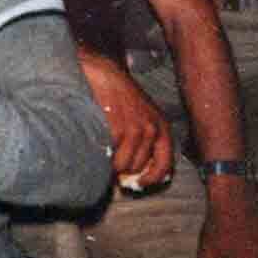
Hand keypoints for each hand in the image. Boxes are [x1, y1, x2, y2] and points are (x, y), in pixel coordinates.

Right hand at [77, 48, 172, 186]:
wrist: (102, 73)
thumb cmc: (119, 94)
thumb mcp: (142, 114)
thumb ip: (145, 139)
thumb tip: (138, 172)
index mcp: (161, 127)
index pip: (164, 165)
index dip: (151, 178)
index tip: (138, 184)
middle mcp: (151, 130)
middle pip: (137, 167)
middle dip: (122, 170)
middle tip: (108, 163)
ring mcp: (134, 130)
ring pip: (122, 165)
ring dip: (109, 164)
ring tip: (99, 151)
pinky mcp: (116, 130)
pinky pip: (108, 155)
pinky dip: (100, 155)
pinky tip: (94, 144)